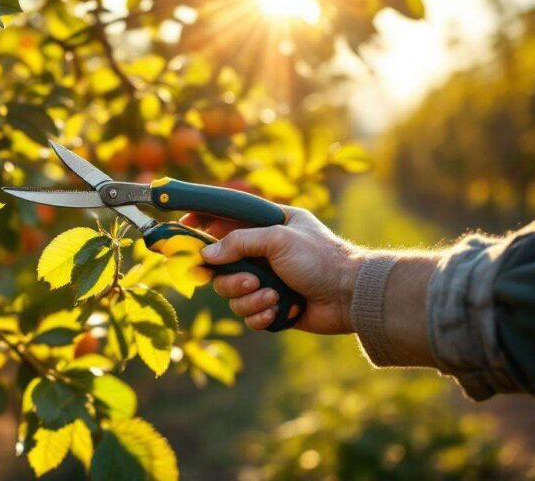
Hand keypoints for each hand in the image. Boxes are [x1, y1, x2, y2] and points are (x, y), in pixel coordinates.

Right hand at [182, 207, 361, 333]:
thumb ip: (238, 243)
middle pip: (221, 266)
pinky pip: (247, 314)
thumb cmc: (320, 258)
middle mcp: (264, 252)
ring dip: (249, 299)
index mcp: (267, 225)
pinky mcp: (270, 305)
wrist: (350, 295)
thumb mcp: (277, 239)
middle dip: (232, 278)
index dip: (202, 222)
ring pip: (231, 294)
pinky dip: (260, 314)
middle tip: (250, 280)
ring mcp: (266, 280)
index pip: (226, 219)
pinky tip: (279, 310)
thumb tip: (205, 256)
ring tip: (272, 297)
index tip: (184, 227)